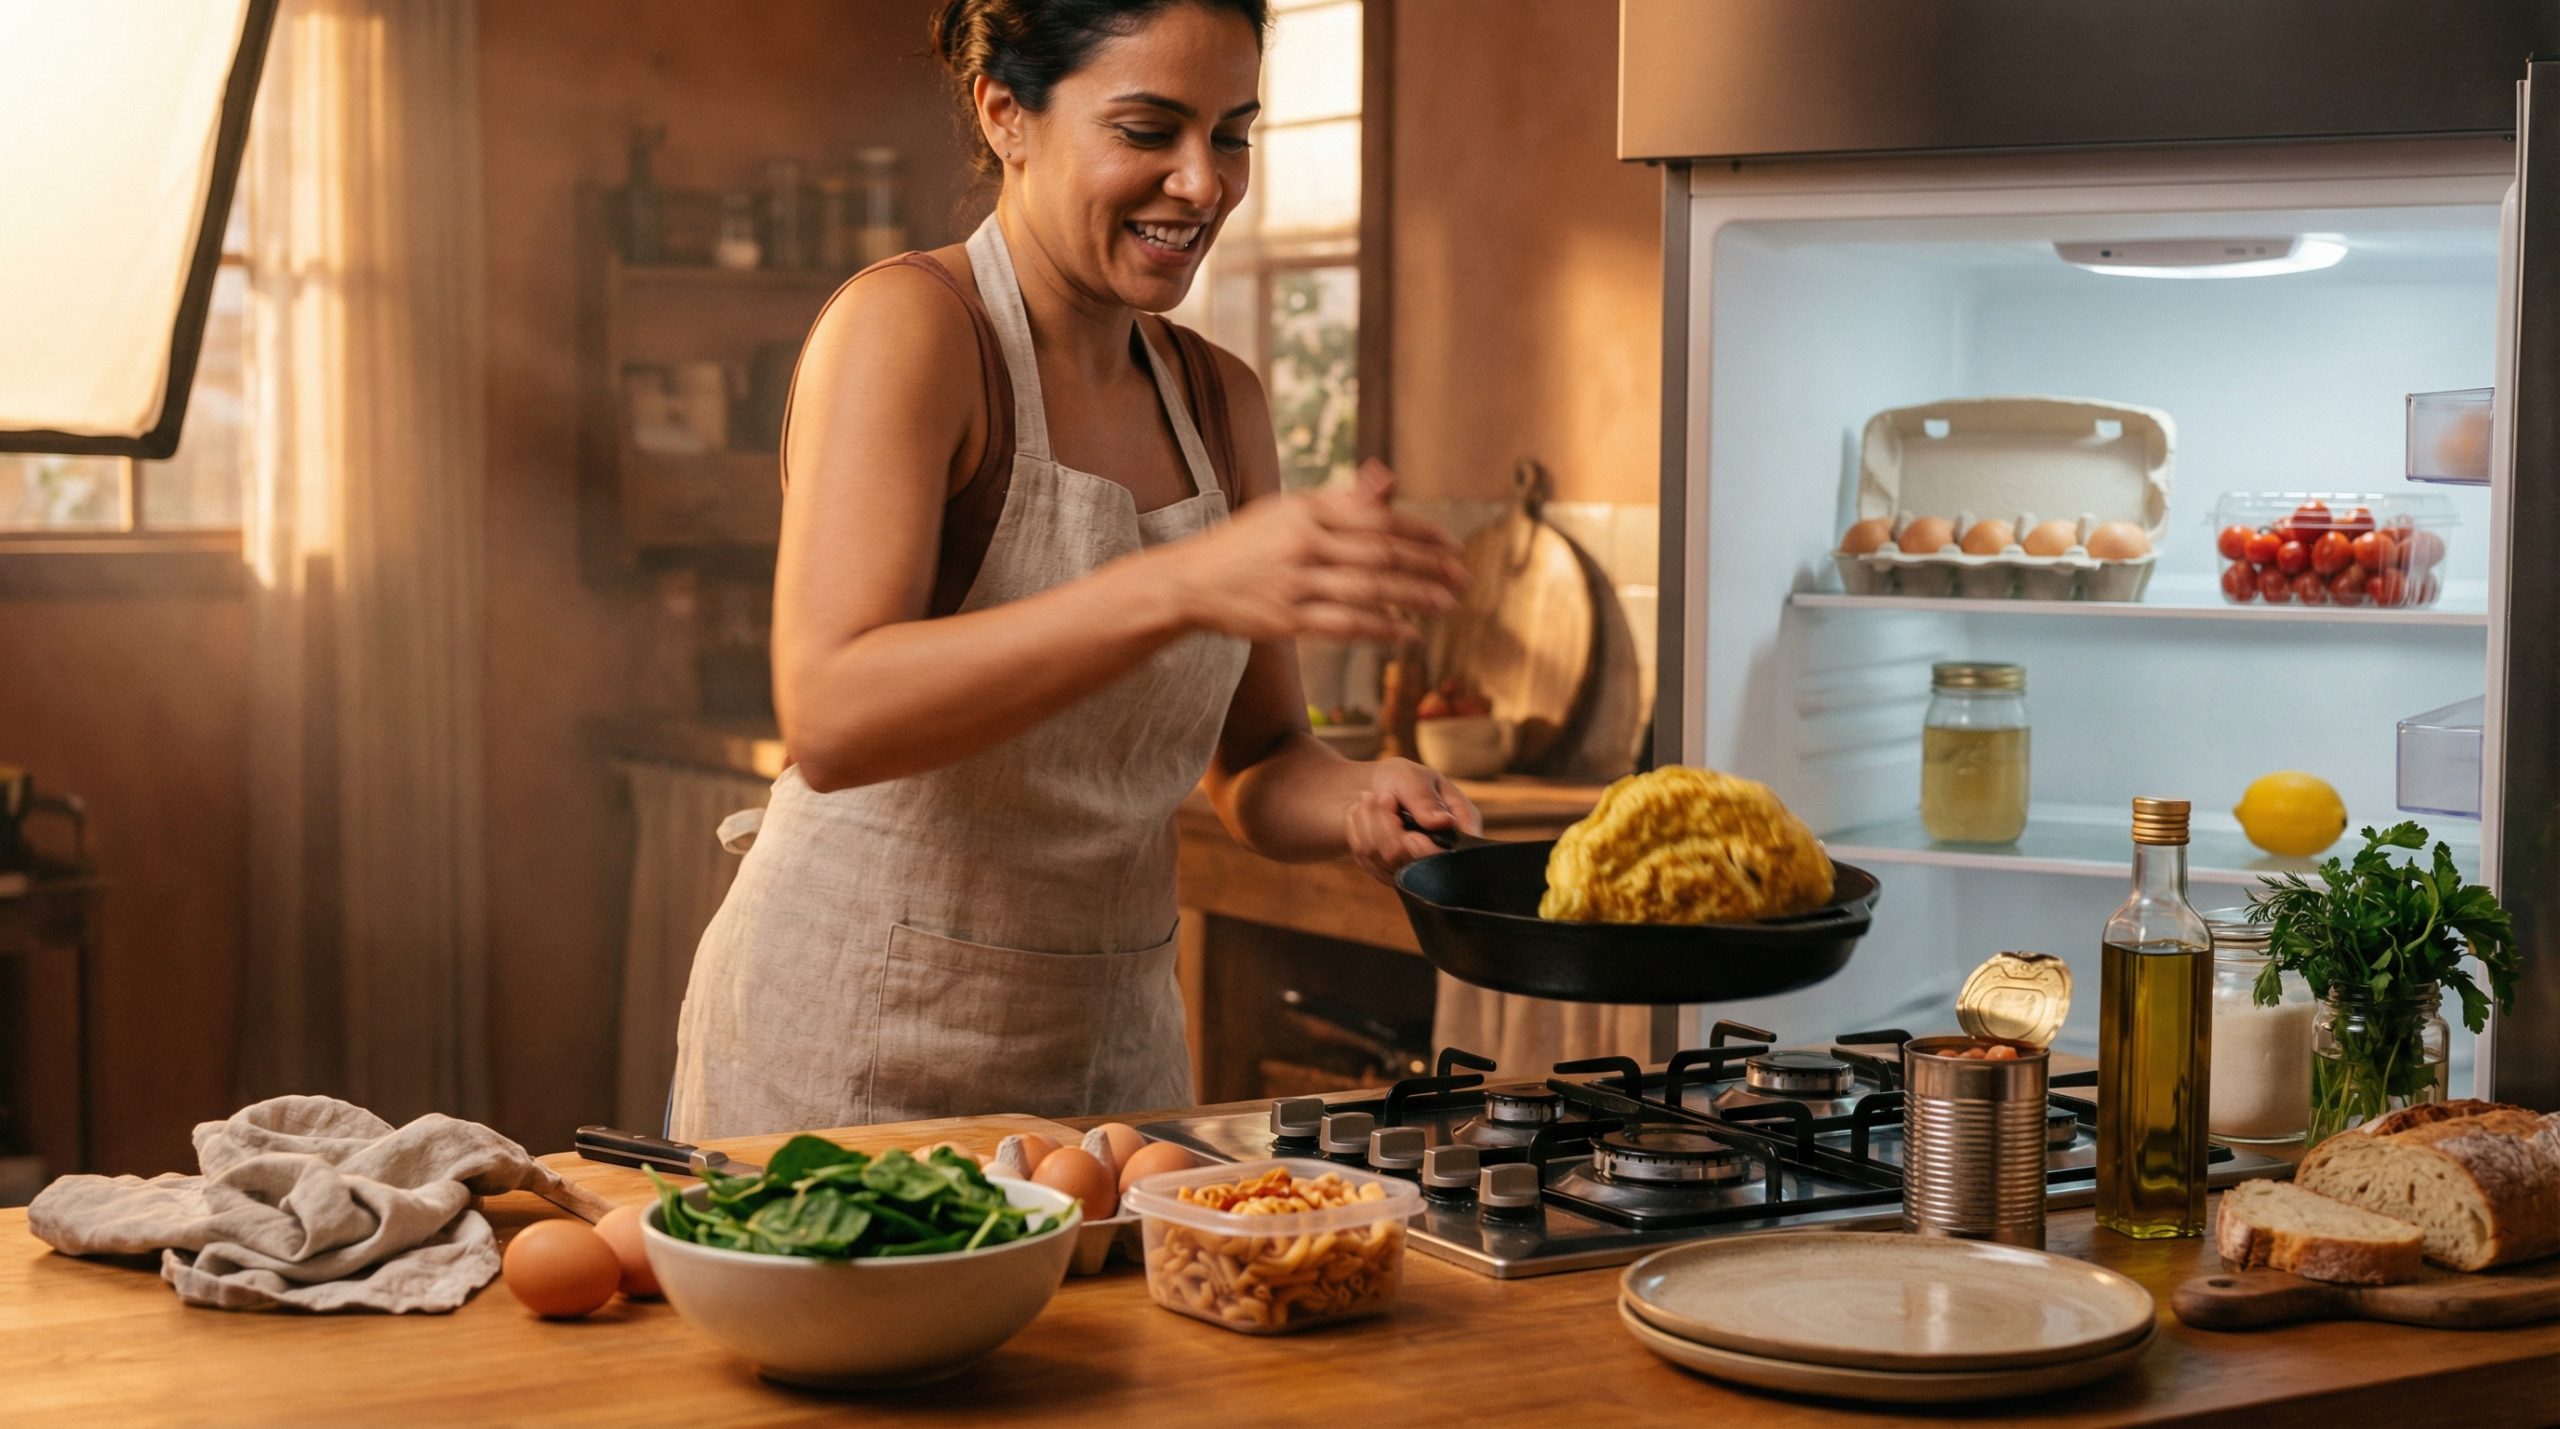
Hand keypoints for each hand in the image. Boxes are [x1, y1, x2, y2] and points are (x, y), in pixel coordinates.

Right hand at [1161, 460, 1464, 643]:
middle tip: (1461, 576)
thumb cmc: (1245, 544)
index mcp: (1308, 511)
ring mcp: (1296, 582)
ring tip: (1446, 605)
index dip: (1420, 531)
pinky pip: (1345, 625)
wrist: (1190, 581)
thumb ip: (1340, 501)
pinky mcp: (1287, 618)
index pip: (1378, 518)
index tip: (1451, 543)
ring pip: (1369, 590)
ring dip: (1413, 598)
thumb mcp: (1287, 510)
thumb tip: (1388, 482)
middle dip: (1427, 566)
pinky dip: (1380, 629)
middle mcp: (1304, 543)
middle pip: (1380, 553)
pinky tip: (1408, 634)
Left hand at [1345, 759, 1482, 883]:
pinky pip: (1366, 860)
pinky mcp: (1387, 872)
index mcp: (1462, 828)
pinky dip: (1358, 832)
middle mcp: (1440, 855)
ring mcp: (1413, 868)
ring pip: (1383, 860)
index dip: (1423, 847)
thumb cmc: (1400, 780)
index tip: (1402, 819)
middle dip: (1387, 824)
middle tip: (1384, 795)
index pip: (1450, 857)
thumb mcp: (1415, 778)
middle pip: (1410, 861)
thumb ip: (1427, 800)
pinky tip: (1363, 815)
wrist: (1370, 788)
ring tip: (1370, 797)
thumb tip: (1445, 822)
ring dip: (1369, 822)